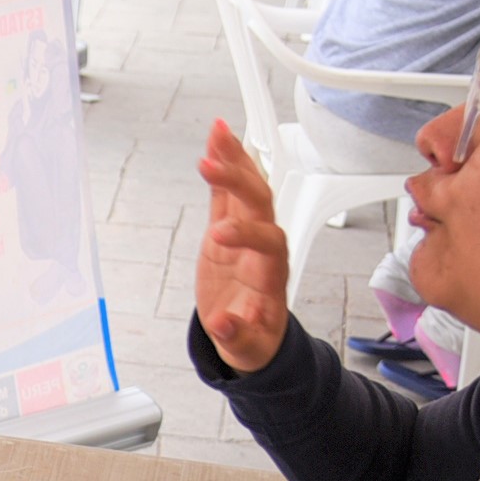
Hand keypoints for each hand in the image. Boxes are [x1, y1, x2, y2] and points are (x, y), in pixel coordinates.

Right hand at [194, 120, 291, 373]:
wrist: (249, 332)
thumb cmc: (251, 339)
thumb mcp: (247, 348)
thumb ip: (239, 337)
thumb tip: (225, 324)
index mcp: (271, 273)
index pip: (269, 242)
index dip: (247, 234)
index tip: (218, 236)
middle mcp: (265, 245)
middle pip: (260, 204)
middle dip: (237, 182)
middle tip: (208, 167)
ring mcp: (248, 231)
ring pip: (248, 188)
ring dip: (234, 159)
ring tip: (217, 132)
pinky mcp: (230, 226)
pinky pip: (228, 191)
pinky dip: (224, 164)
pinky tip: (215, 138)